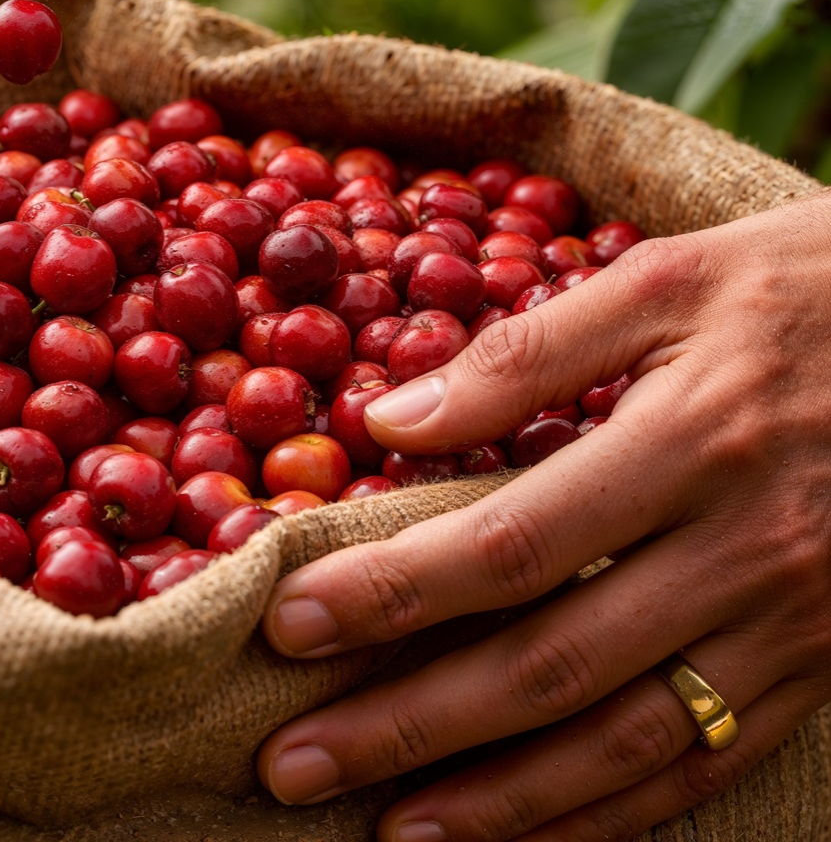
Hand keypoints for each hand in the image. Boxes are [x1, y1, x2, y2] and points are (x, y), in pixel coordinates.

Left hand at [256, 203, 830, 838]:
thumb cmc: (800, 288)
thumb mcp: (669, 281)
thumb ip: (531, 350)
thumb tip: (390, 418)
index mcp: (691, 441)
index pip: (513, 542)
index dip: (396, 592)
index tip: (289, 620)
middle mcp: (743, 553)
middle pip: (552, 667)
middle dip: (412, 725)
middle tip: (293, 763)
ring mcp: (793, 628)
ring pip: (628, 745)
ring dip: (502, 803)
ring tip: (390, 829)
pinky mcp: (821, 669)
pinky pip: (709, 766)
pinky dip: (614, 816)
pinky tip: (534, 836)